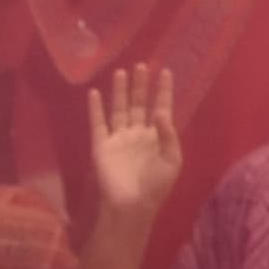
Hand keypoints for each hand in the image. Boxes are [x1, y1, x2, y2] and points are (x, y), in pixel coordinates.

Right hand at [87, 66, 183, 218]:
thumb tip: (160, 112)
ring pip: (120, 109)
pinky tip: (95, 93)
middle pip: (139, 104)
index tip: (166, 71)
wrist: (132, 205)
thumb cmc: (157, 185)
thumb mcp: (172, 160)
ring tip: (122, 71)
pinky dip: (96, 109)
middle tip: (142, 64)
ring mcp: (119, 138)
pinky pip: (98, 123)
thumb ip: (169, 135)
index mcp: (158, 137)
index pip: (161, 107)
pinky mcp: (102, 146)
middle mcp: (138, 134)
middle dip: (140, 85)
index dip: (163, 91)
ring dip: (121, 91)